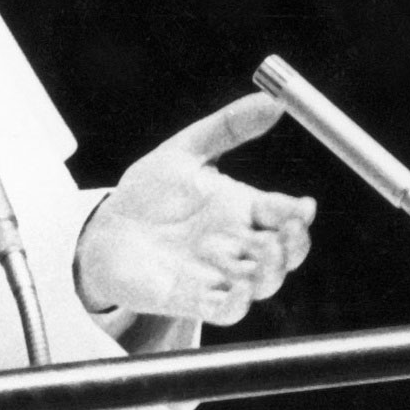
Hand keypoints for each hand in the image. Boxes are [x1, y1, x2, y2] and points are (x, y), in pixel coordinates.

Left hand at [75, 93, 315, 325]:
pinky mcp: (193, 299)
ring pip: (262, 282)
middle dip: (295, 244)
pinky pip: (225, 310)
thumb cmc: (148, 191)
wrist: (105, 231)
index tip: (304, 205)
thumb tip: (273, 99)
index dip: (299, 213)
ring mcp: (218, 274)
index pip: (283, 214)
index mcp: (242, 209)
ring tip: (271, 251)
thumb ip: (228, 126)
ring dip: (273, 272)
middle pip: (283, 252)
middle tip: (291, 229)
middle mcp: (237, 244)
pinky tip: (240, 288)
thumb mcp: (185, 150)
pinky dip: (238, 304)